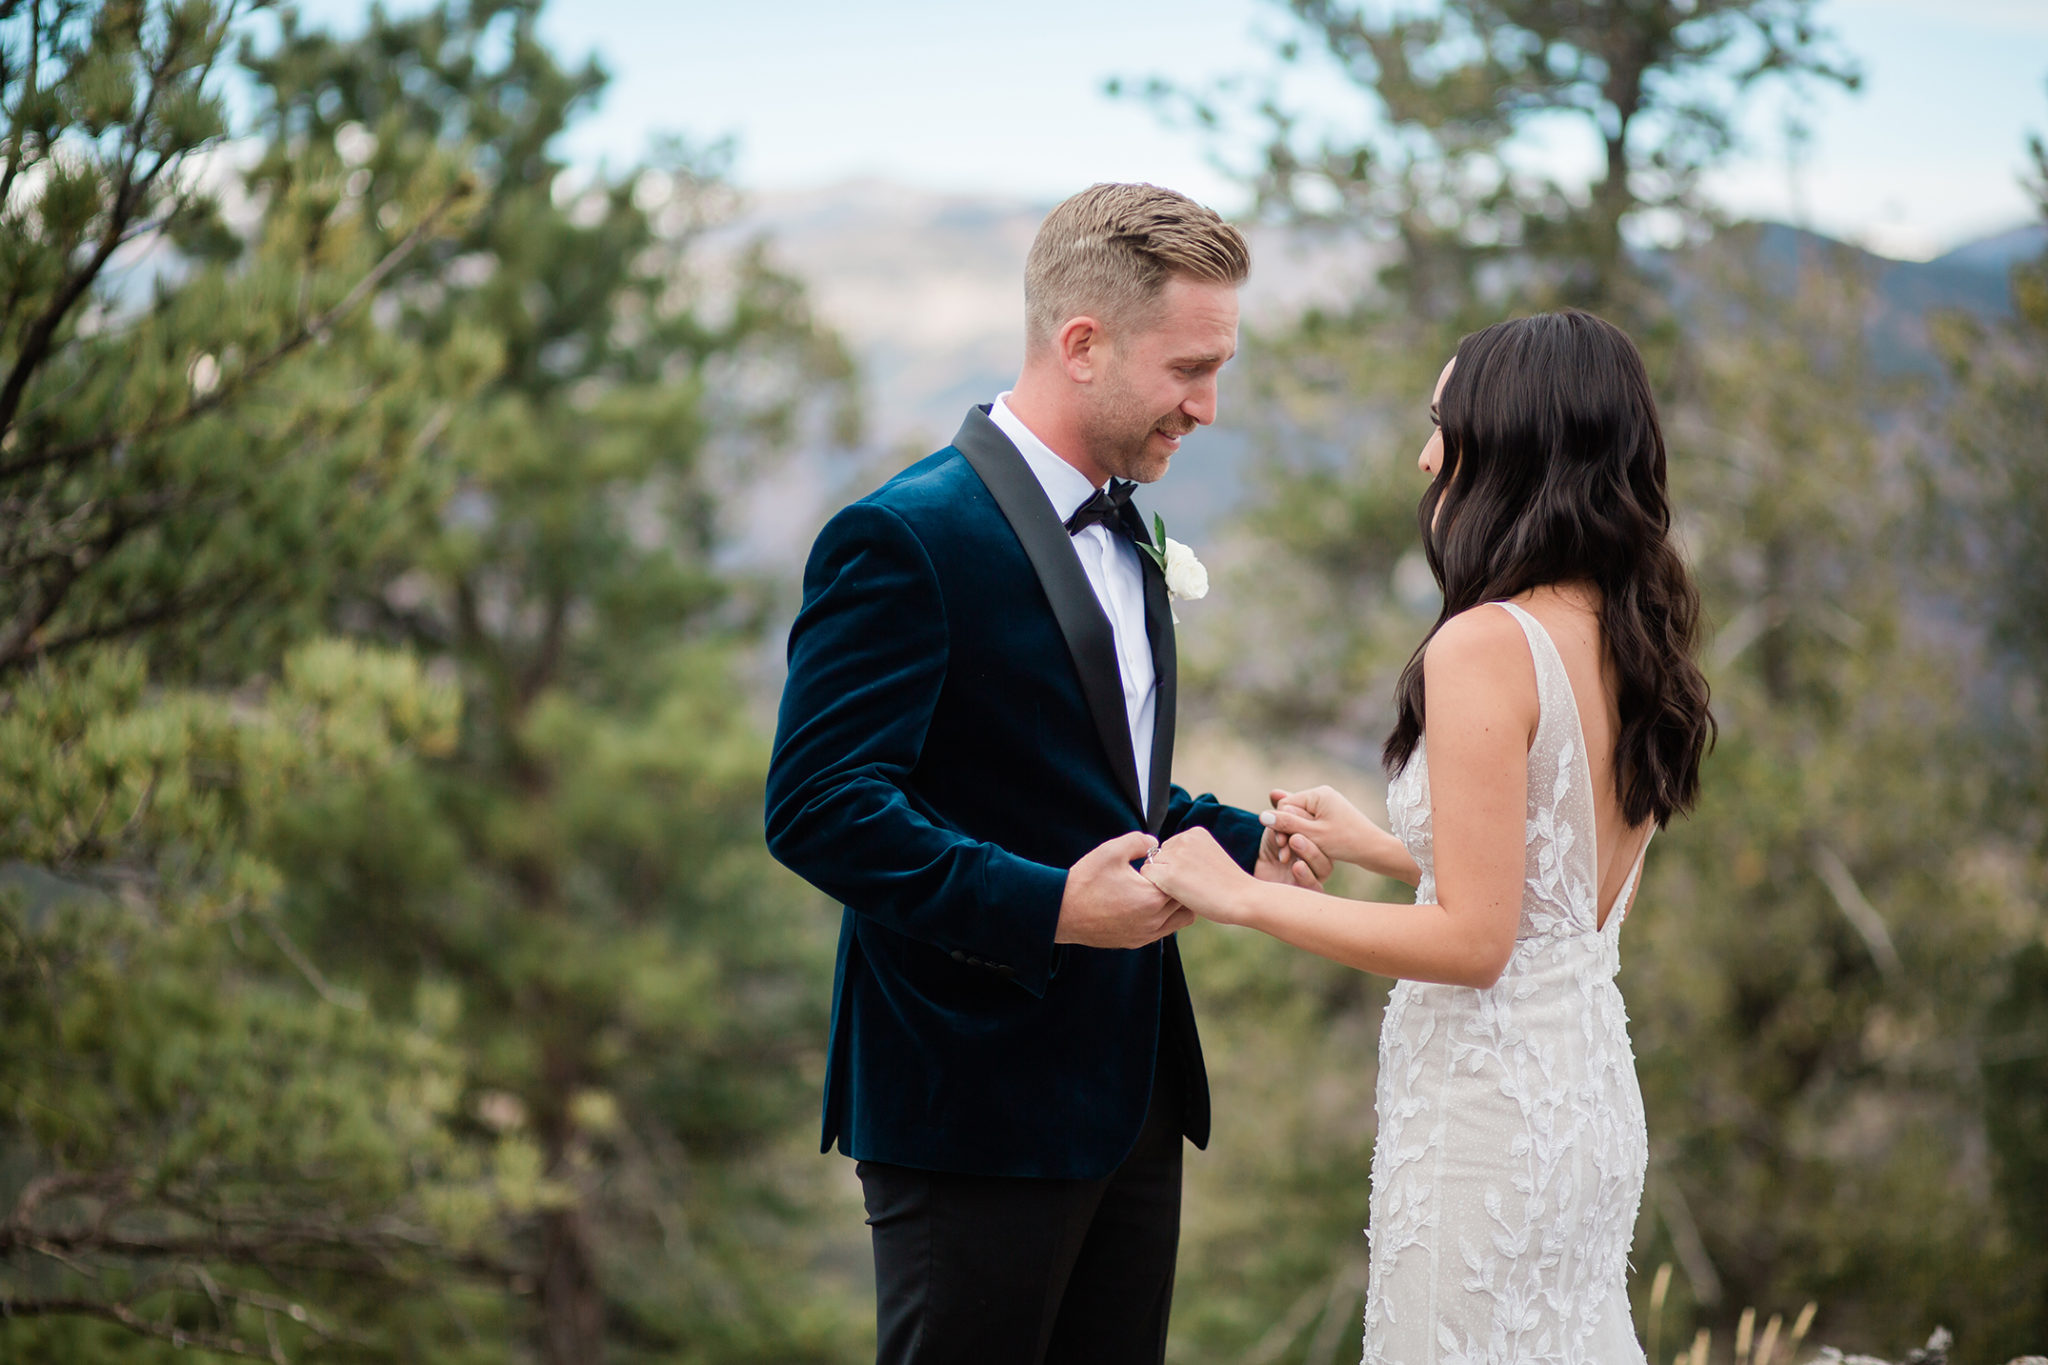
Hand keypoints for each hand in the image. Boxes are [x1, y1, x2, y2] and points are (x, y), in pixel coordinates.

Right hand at [1056, 831, 1192, 948]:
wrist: (1061, 912)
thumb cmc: (1085, 880)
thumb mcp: (1111, 851)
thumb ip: (1139, 841)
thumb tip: (1156, 843)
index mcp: (1152, 898)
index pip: (1183, 883)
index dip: (1175, 869)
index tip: (1160, 862)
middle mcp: (1153, 922)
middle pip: (1186, 903)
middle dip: (1179, 887)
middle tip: (1162, 874)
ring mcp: (1145, 935)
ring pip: (1179, 921)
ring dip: (1173, 905)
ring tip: (1156, 890)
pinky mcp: (1135, 942)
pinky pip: (1162, 931)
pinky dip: (1161, 918)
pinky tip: (1143, 904)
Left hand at [1141, 827, 1258, 925]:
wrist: (1243, 898)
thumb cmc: (1228, 885)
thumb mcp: (1209, 857)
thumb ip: (1189, 854)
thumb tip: (1162, 862)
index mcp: (1195, 832)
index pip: (1169, 847)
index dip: (1176, 866)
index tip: (1194, 877)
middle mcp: (1184, 838)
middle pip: (1158, 855)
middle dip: (1166, 870)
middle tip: (1189, 886)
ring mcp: (1176, 855)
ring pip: (1151, 866)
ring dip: (1160, 880)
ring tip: (1185, 891)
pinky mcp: (1169, 874)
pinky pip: (1147, 877)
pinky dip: (1155, 888)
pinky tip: (1175, 895)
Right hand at [1263, 784, 1410, 880]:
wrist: (1375, 850)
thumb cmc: (1346, 842)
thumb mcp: (1312, 835)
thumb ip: (1287, 824)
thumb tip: (1262, 816)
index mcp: (1318, 794)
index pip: (1286, 805)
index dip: (1280, 825)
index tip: (1282, 846)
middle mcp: (1322, 795)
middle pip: (1292, 811)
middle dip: (1287, 831)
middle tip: (1285, 855)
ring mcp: (1327, 805)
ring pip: (1299, 820)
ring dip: (1295, 836)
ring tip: (1293, 856)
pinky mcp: (1330, 816)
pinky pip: (1310, 824)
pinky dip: (1305, 837)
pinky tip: (1305, 851)